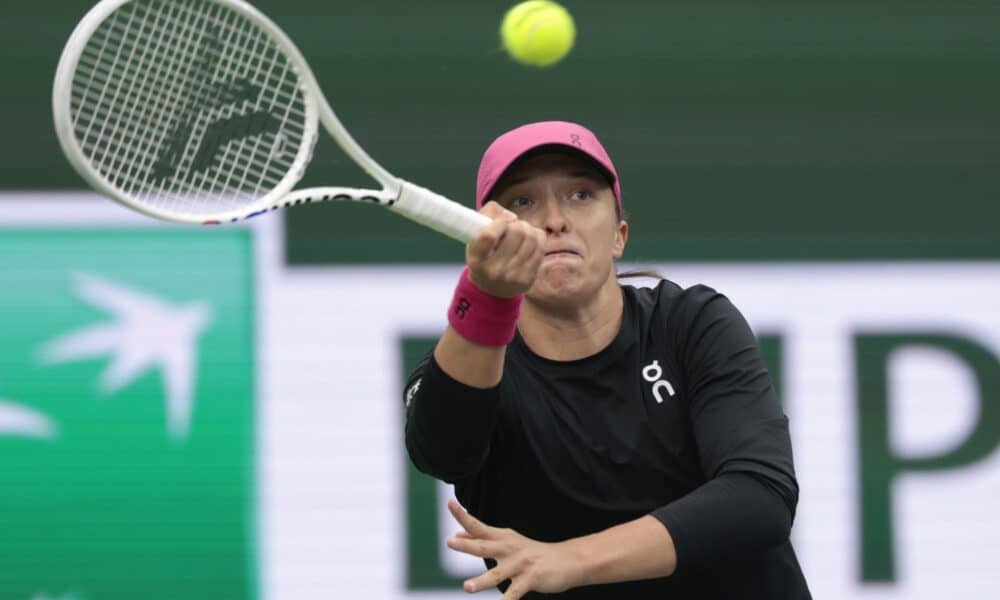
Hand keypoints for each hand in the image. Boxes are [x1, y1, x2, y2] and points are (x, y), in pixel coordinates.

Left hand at [445, 499, 579, 598]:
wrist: (567, 560)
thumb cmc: (532, 552)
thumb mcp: (507, 541)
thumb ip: (481, 540)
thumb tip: (456, 535)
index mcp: (502, 538)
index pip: (478, 526)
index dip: (463, 516)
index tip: (449, 503)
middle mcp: (509, 549)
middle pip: (484, 546)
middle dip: (467, 545)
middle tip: (449, 542)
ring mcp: (520, 564)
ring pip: (496, 574)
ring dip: (481, 581)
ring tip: (467, 587)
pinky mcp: (531, 579)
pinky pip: (514, 594)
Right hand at [466, 202, 545, 298]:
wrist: (491, 289)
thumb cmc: (484, 255)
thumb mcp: (475, 236)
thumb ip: (488, 214)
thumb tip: (512, 217)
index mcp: (476, 259)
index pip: (489, 235)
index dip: (499, 222)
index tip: (500, 223)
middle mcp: (494, 271)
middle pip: (516, 232)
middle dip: (516, 223)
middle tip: (512, 227)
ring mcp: (512, 276)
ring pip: (531, 237)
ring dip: (528, 228)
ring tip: (521, 232)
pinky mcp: (528, 278)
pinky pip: (540, 247)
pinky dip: (537, 237)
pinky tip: (530, 239)